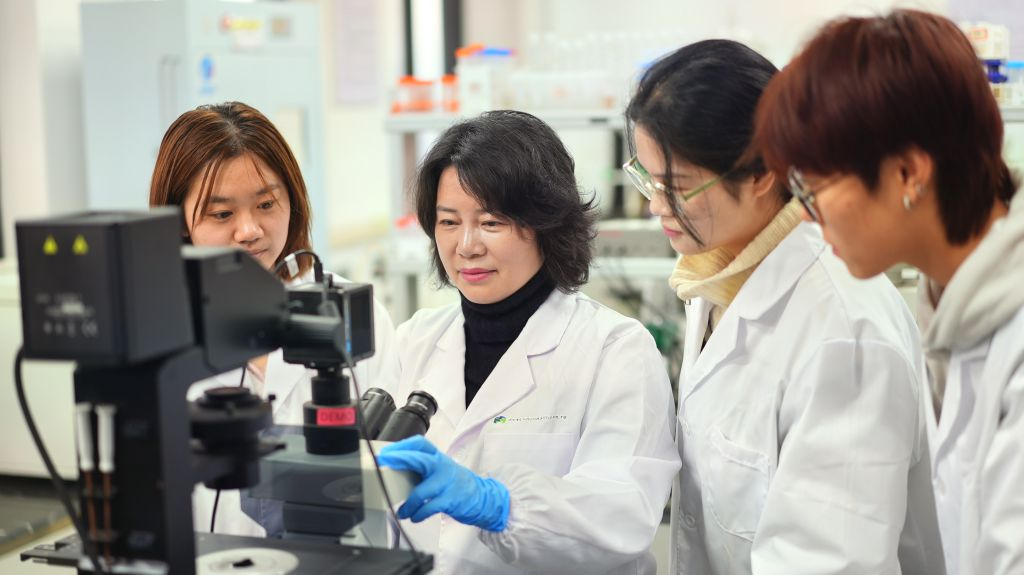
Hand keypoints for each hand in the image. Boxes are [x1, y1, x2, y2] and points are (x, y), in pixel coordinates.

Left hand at [377, 435, 508, 530]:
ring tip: (402, 512)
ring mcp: (447, 483)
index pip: (419, 444)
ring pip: (421, 491)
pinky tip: (414, 517)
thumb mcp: (440, 469)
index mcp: (438, 457)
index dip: (401, 446)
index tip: (386, 452)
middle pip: (419, 460)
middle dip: (400, 461)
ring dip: (408, 504)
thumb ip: (422, 467)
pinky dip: (418, 514)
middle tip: (384, 465)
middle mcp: (442, 466)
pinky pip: (429, 508)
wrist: (481, 497)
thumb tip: (394, 470)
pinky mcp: (450, 500)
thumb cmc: (454, 483)